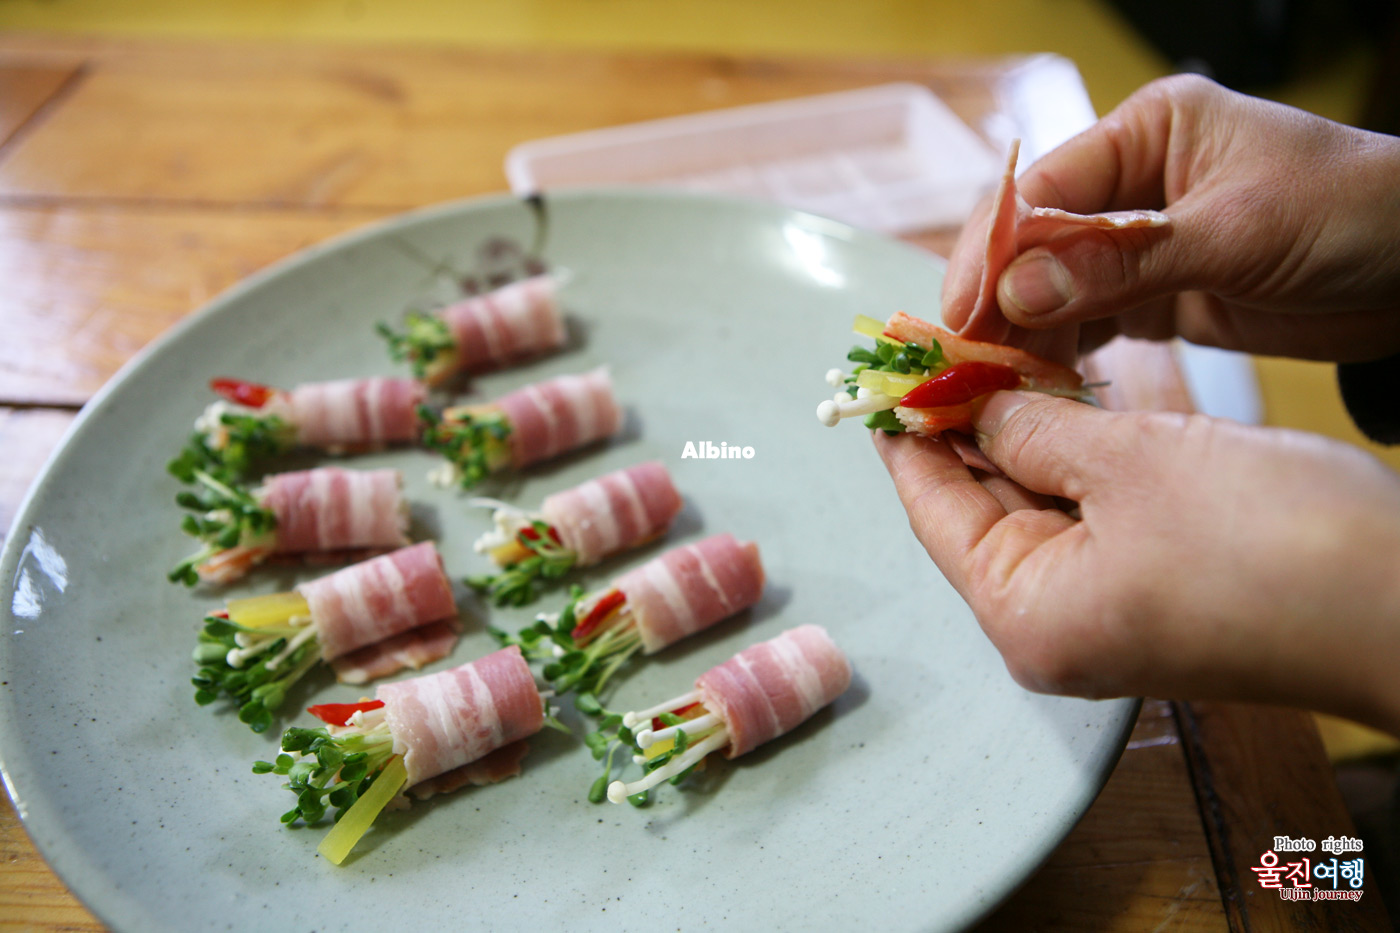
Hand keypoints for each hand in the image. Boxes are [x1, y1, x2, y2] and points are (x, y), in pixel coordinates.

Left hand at [874, 392, 1399, 732]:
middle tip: (939, 346)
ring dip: (1018, 434)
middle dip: (962, 425)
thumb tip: (980, 406)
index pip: (931, 508)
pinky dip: (1070, 460)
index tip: (884, 371)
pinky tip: (1057, 399)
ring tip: (989, 356)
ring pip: (1035, 506)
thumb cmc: (1274, 542)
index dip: (906, 432)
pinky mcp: (1153, 591)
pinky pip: (1086, 516)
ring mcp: (1105, 612)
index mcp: (1027, 614)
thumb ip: (1036, 428)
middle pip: (977, 508)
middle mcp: (1053, 626)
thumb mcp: (1131, 461)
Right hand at [941, 75, 1399, 362]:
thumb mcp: (1238, 234)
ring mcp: (1141, 242)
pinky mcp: (1158, 294)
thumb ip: (1125, 263)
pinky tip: (1036, 382)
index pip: (1042, 190)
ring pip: (1053, 286)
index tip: (961, 313)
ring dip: (1021, 332)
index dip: (992, 252)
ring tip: (990, 383)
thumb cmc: (1353, 215)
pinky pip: (1089, 321)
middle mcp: (1132, 183)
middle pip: (1033, 240)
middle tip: (961, 359)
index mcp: (1146, 133)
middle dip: (995, 298)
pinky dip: (1061, 351)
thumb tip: (1018, 290)